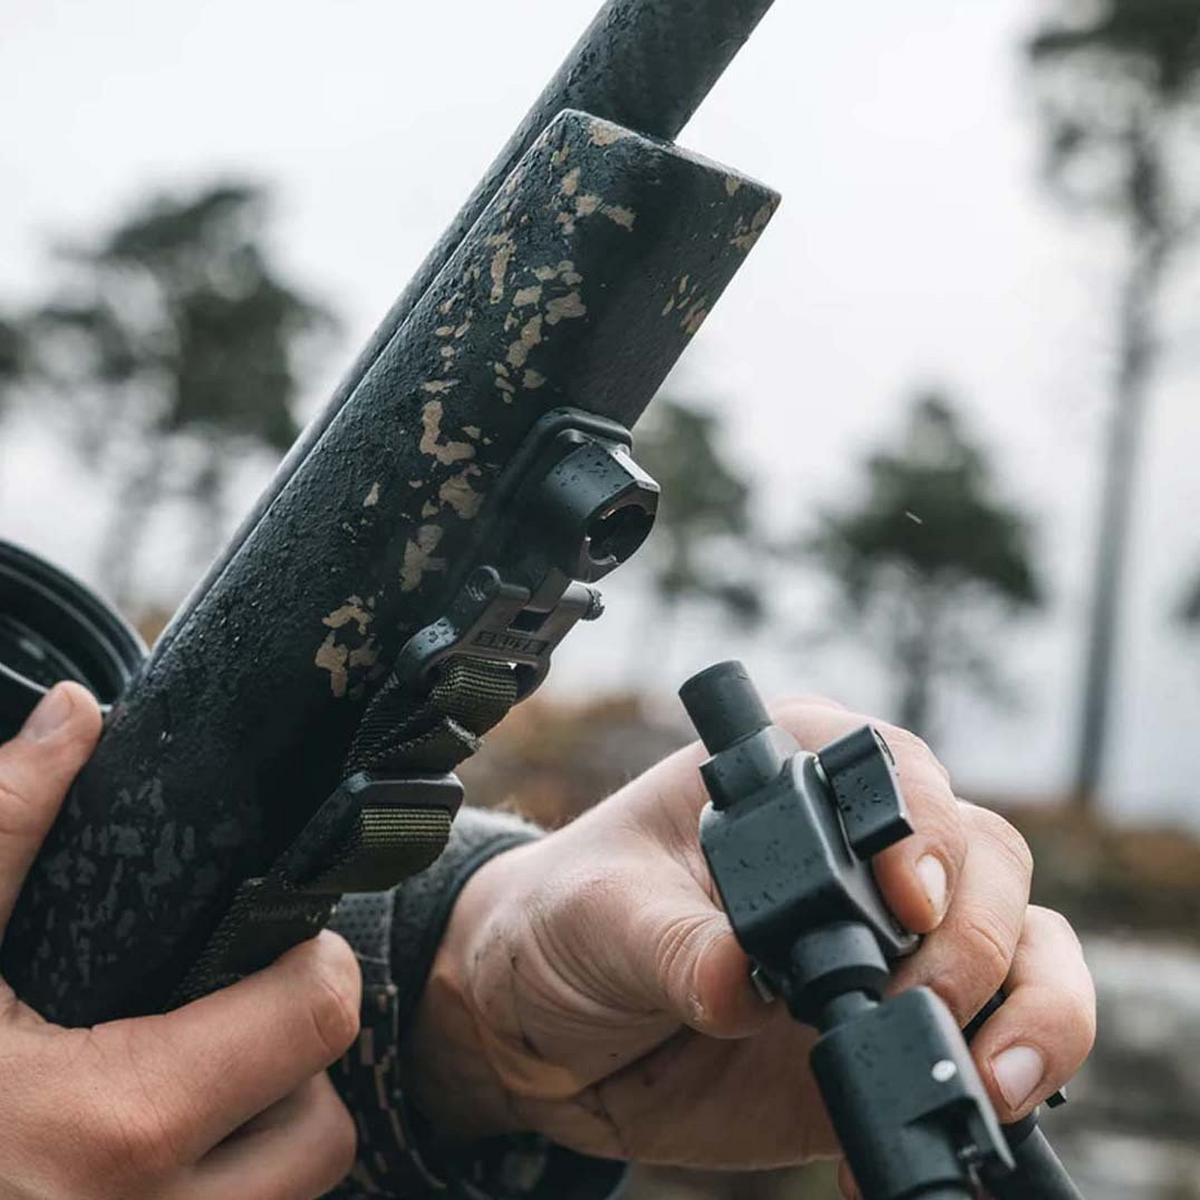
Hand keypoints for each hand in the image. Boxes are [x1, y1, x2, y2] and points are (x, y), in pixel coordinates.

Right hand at [0, 684, 361, 1199]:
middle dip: (293, 1064)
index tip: (271, 937)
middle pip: (321, 1133)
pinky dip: (206, 1191)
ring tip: (183, 1077)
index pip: (317, 1019)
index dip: (309, 961)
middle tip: (229, 1012)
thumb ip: (2, 830)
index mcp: (108, 1130)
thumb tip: (76, 716)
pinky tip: (135, 1148)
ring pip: (283, 1199)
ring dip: (258, 1138)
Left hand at [403, 696, 1095, 1178]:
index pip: (890, 769)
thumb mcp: (601, 918)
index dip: (921, 827)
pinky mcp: (895, 1024)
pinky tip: (949, 1121)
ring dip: (1030, 1008)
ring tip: (982, 1081)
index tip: (905, 902)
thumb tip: (744, 984)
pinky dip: (1005, 1081)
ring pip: (1023, 941)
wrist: (551, 1032)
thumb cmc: (567, 925)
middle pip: (984, 855)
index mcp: (785, 774)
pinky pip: (995, 1039)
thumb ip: (676, 945)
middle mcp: (856, 844)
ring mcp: (888, 938)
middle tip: (909, 1005)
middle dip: (974, 936)